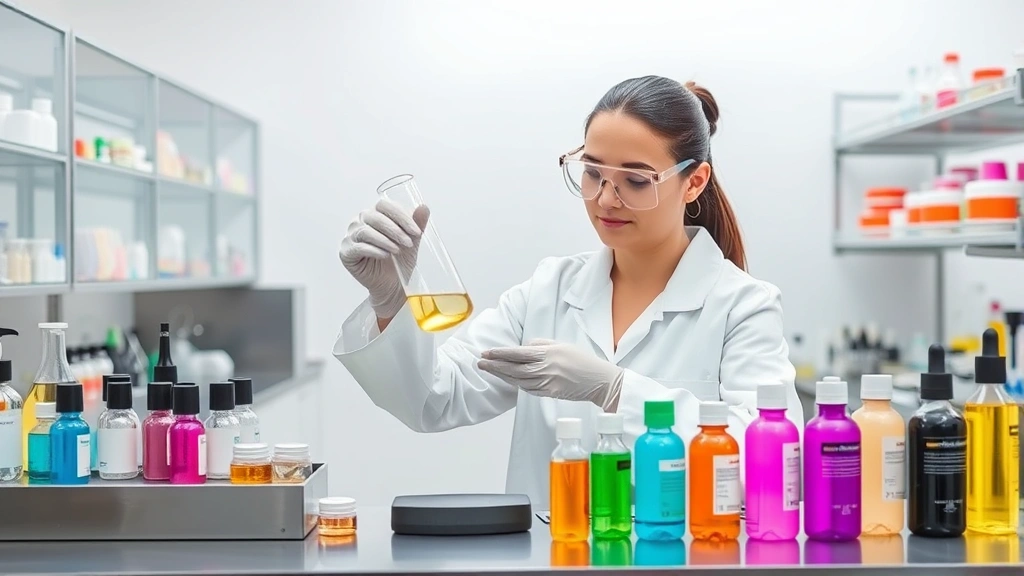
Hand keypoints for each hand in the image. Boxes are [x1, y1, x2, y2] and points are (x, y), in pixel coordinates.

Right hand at [339, 199, 429, 318]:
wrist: (393, 284)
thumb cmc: (400, 260)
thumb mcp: (412, 241)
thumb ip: (417, 224)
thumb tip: (423, 207)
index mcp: (375, 214)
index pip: (384, 205)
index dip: (401, 216)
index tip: (416, 231)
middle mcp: (360, 222)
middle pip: (374, 216)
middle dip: (395, 230)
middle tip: (408, 243)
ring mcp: (351, 236)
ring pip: (365, 231)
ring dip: (385, 240)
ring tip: (397, 250)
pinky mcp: (346, 253)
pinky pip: (358, 247)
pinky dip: (374, 250)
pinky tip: (385, 255)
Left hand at [478, 339, 623, 411]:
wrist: (600, 381)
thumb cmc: (583, 360)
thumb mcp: (563, 345)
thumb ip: (542, 344)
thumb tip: (525, 346)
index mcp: (548, 353)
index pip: (517, 354)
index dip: (500, 353)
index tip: (487, 352)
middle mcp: (545, 369)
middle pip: (513, 368)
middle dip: (494, 365)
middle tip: (480, 362)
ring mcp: (546, 383)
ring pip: (518, 381)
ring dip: (502, 376)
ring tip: (489, 371)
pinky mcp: (549, 394)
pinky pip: (528, 389)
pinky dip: (516, 384)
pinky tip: (508, 380)